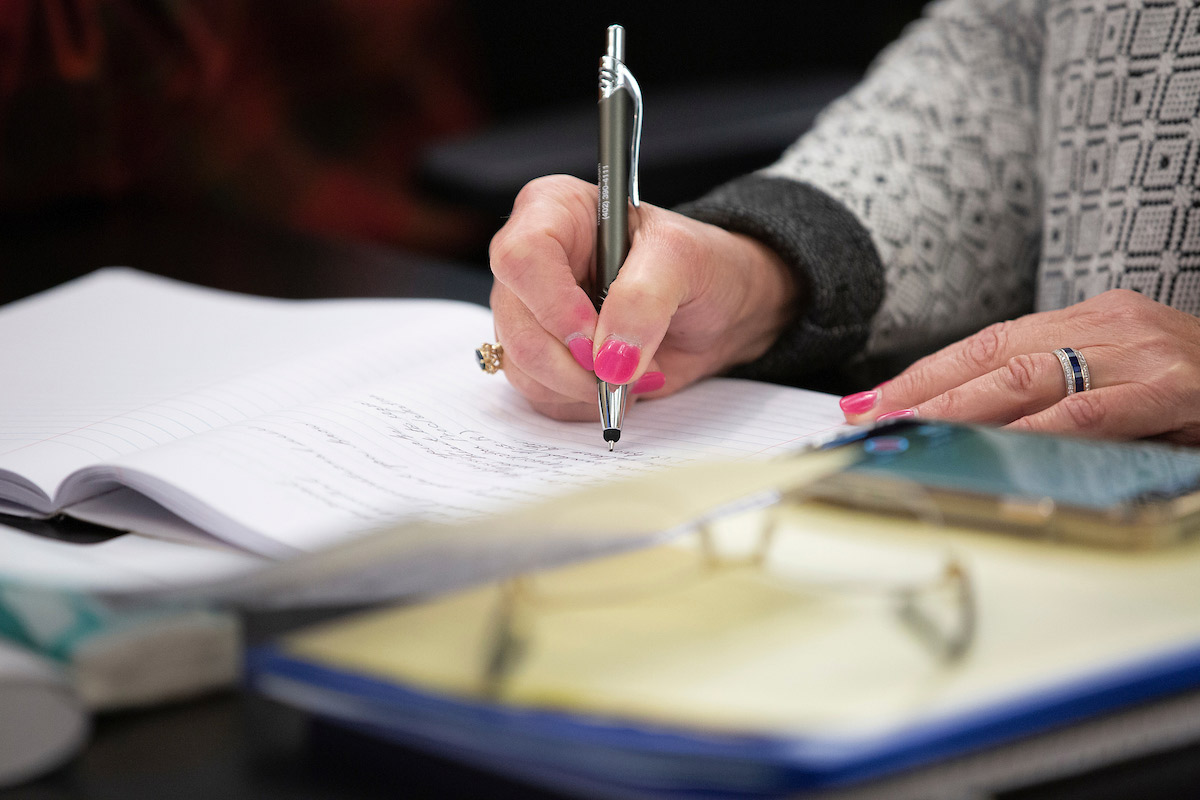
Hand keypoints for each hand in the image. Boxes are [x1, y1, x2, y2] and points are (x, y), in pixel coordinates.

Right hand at [489, 175, 796, 419]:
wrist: (718, 311)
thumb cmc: (701, 266)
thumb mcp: (685, 260)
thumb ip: (645, 299)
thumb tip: (609, 357)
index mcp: (555, 211)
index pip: (521, 256)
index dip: (554, 304)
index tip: (596, 334)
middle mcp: (531, 261)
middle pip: (515, 322)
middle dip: (571, 360)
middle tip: (623, 366)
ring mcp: (530, 313)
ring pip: (521, 365)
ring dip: (579, 385)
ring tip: (631, 371)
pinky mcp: (540, 357)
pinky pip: (538, 394)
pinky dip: (581, 401)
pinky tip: (617, 382)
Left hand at [840, 289, 1199, 444]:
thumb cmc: (1195, 387)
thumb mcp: (1122, 376)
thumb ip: (1060, 391)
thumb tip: (976, 424)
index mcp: (1090, 320)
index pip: (989, 343)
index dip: (928, 372)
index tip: (876, 399)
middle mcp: (1109, 325)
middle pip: (994, 356)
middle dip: (926, 390)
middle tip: (872, 417)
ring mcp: (1142, 353)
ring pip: (1028, 377)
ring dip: (959, 407)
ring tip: (910, 429)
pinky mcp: (1171, 387)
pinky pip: (1089, 412)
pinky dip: (1035, 430)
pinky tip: (994, 445)